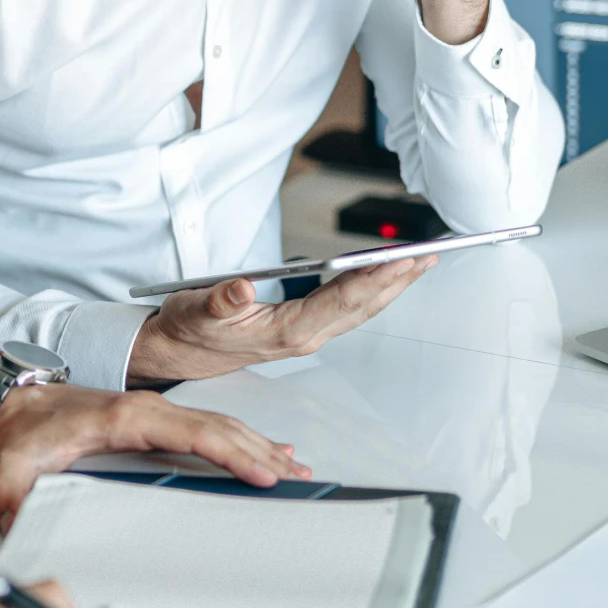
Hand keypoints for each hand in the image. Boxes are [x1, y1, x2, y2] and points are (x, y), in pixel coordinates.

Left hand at [0, 382, 311, 528]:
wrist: (15, 398)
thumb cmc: (22, 429)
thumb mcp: (8, 467)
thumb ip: (10, 497)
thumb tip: (19, 522)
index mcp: (124, 419)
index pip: (190, 432)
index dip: (229, 452)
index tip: (261, 472)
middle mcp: (147, 410)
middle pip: (217, 428)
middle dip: (260, 453)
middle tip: (295, 479)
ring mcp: (154, 412)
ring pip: (218, 425)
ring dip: (258, 446)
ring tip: (293, 468)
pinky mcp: (155, 419)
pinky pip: (207, 427)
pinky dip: (241, 439)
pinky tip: (265, 450)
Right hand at [128, 256, 435, 386]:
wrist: (178, 353)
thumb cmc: (189, 330)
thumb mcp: (196, 311)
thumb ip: (219, 301)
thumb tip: (241, 288)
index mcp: (286, 331)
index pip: (341, 301)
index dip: (374, 278)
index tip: (402, 259)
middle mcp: (304, 337)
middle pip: (362, 306)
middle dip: (398, 280)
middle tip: (429, 254)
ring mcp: (307, 335)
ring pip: (361, 309)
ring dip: (391, 285)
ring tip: (419, 261)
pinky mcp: (304, 329)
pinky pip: (349, 308)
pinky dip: (371, 289)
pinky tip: (383, 276)